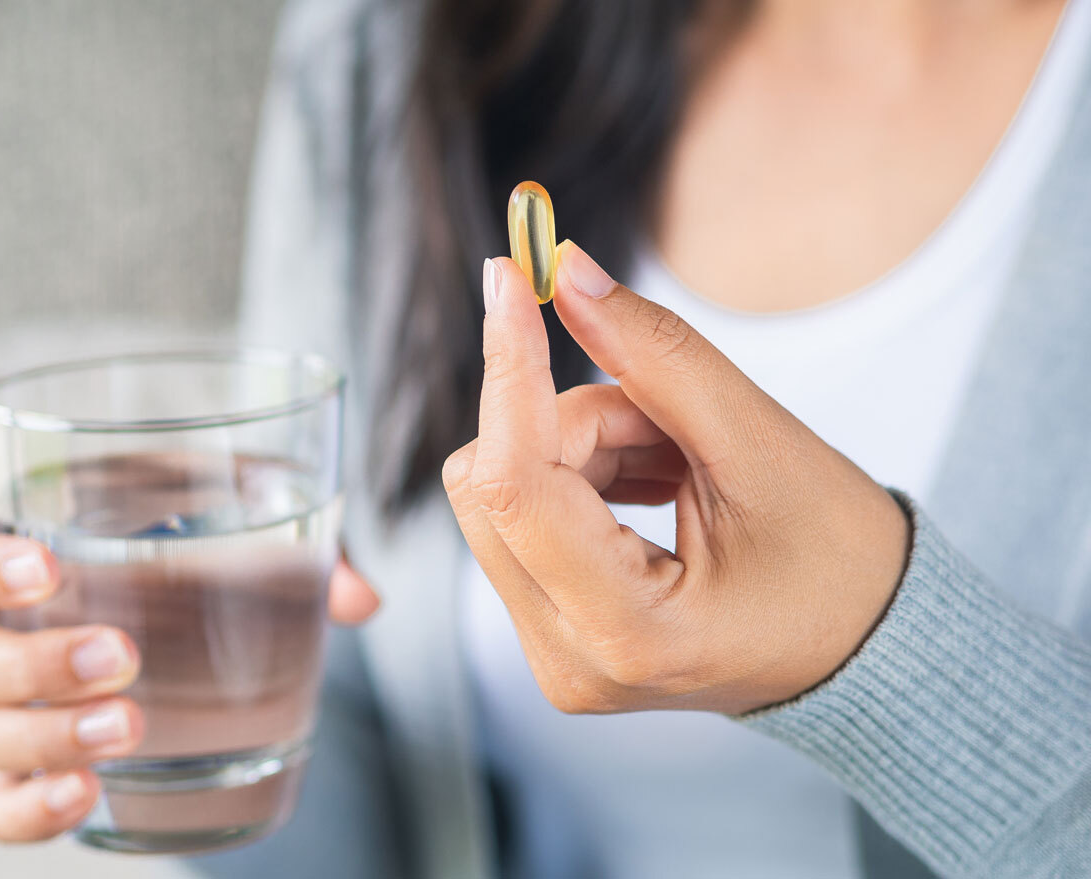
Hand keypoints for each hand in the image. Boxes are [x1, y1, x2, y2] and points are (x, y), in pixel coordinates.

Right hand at [0, 513, 377, 842]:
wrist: (207, 612)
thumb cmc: (207, 546)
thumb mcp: (251, 518)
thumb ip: (304, 543)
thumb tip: (361, 600)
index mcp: (23, 552)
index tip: (49, 565)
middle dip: (28, 662)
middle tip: (121, 657)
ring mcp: (8, 709)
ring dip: (42, 737)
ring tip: (131, 728)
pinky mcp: (37, 768)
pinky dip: (30, 809)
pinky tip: (85, 795)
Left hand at [443, 243, 908, 715]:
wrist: (866, 649)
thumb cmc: (840, 561)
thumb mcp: (760, 444)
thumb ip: (656, 354)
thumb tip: (568, 275)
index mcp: (630, 630)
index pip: (515, 482)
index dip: (508, 369)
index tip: (510, 279)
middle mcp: (569, 660)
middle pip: (493, 483)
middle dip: (569, 418)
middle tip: (666, 416)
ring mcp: (555, 655)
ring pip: (503, 493)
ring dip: (582, 444)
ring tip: (680, 458)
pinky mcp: (553, 634)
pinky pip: (522, 519)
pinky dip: (580, 473)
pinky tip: (657, 479)